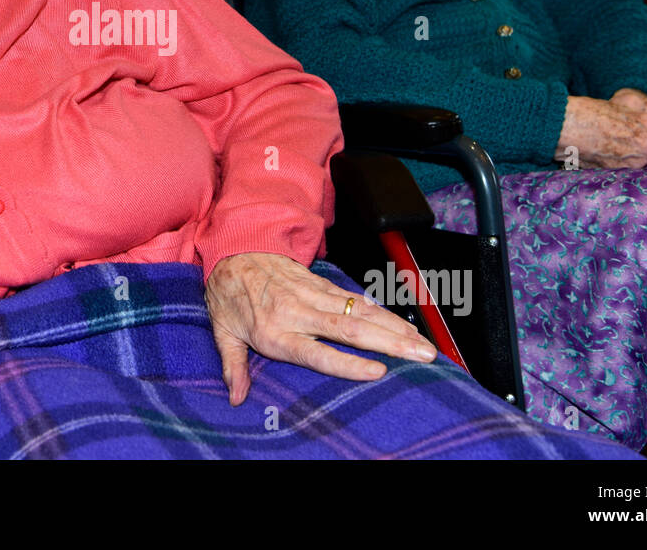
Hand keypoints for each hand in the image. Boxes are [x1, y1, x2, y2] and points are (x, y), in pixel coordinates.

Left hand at [204, 252, 437, 406]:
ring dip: (394, 328)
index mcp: (276, 332)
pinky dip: (382, 312)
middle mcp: (299, 313)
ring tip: (422, 343)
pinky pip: (356, 300)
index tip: (378, 371)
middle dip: (390, 344)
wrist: (234, 249)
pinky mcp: (322, 284)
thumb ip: (234, 367)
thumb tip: (238, 398)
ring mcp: (314, 296)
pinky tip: (403, 324)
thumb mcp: (224, 333)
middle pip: (350, 331)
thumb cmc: (230, 295)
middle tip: (421, 356)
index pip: (318, 352)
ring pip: (360, 313)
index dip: (349, 363)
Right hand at [556, 93, 646, 168]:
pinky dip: (626, 165)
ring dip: (642, 159)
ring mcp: (635, 164)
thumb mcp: (626, 100)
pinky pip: (632, 172)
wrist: (565, 127)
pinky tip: (612, 155)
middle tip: (641, 142)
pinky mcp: (620, 174)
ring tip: (623, 148)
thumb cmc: (591, 111)